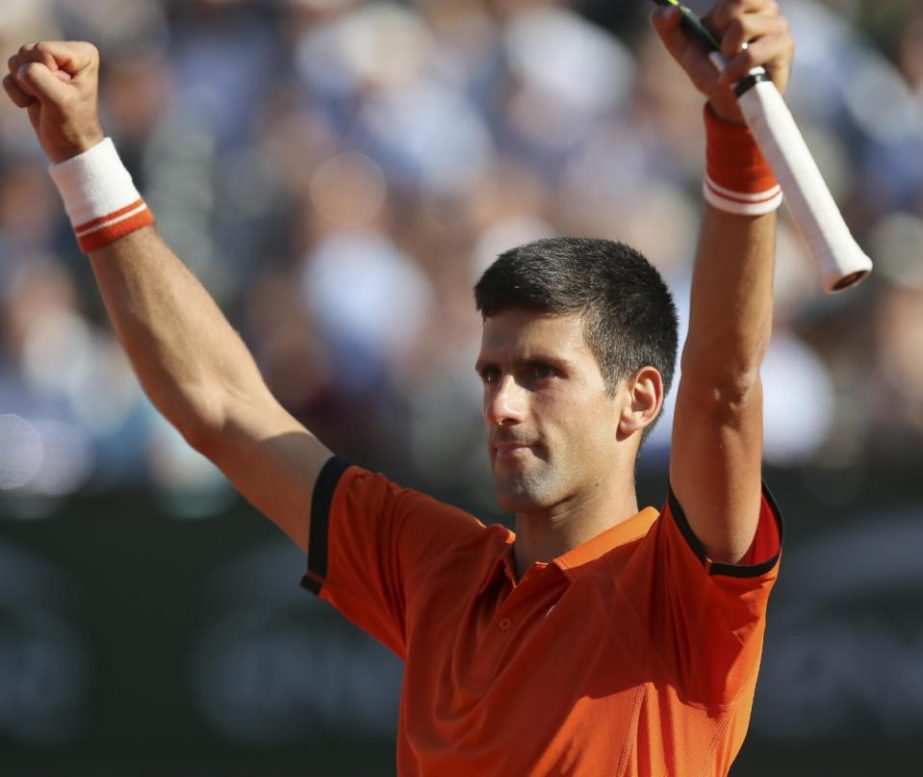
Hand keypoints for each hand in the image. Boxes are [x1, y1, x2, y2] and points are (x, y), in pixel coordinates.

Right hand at [4, 41, 104, 162]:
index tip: (63, 93)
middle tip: (52, 98)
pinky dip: (17, 94)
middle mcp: (66, 53)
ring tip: (45, 101)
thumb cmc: (72, 124)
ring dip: (24, 87)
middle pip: (27, 52)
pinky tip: (35, 103)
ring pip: (15, 62)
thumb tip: (20, 68)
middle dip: (33, 79)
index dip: (47, 74)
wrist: (69, 146)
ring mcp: (48, 63)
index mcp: (82, 53)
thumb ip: (37, 77)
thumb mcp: (59, 100)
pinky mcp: (32, 74)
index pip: (43, 50)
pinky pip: (9, 76)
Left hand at [651, 0, 793, 123]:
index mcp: (744, 3)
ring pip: (742, 26)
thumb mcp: (682, 48)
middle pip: (737, 2)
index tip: (715, 32)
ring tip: (727, 66)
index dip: (717, 14)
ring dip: (725, 53)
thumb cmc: (709, 69)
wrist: (727, 102)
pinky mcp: (784, 47)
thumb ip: (666, 25)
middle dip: (718, 30)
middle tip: (721, 50)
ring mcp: (778, 26)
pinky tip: (730, 79)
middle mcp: (766, 9)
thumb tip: (669, 10)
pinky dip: (734, 69)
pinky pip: (752, 52)